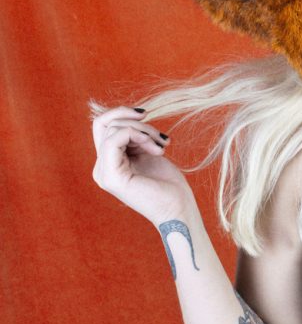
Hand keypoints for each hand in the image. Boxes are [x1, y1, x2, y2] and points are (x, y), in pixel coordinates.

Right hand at [92, 105, 192, 226]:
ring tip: (162, 146)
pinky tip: (156, 149)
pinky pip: (115, 139)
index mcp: (108, 163)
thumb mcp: (148, 152)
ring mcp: (104, 173)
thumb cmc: (168, 185)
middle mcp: (101, 169)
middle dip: (137, 123)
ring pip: (112, 129)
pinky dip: (138, 135)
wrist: (178, 210)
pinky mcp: (111, 176)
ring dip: (144, 131)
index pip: (103, 126)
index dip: (123, 114)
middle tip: (161, 138)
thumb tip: (131, 114)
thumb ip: (134, 137)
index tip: (148, 117)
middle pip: (105, 124)